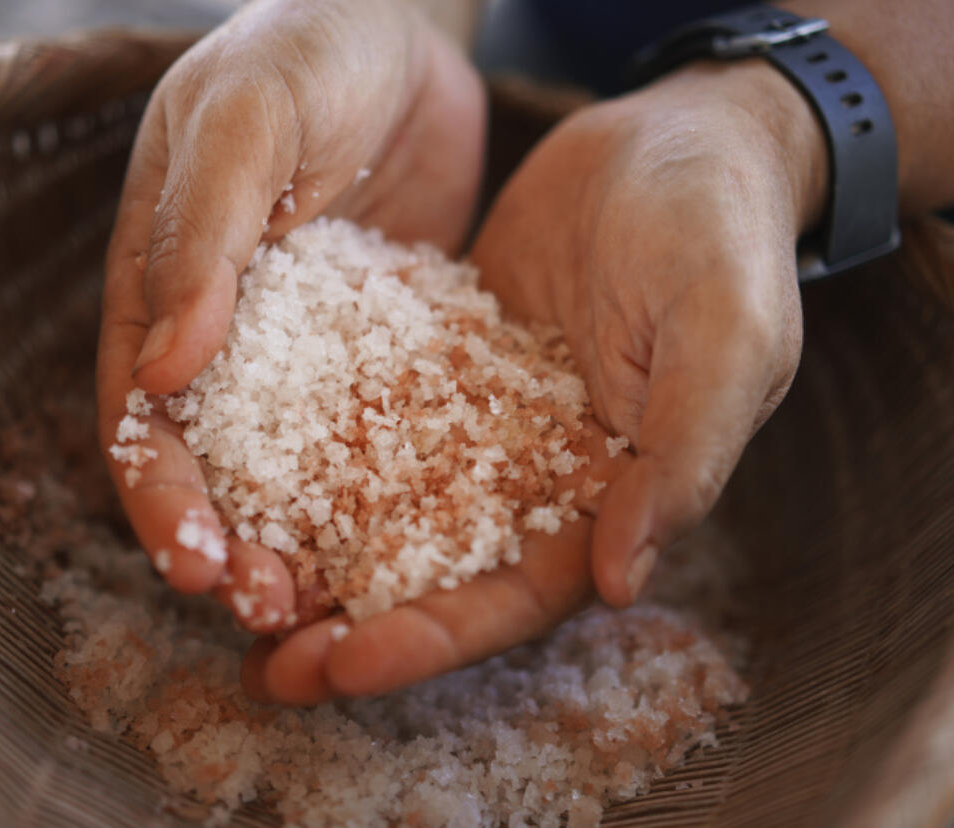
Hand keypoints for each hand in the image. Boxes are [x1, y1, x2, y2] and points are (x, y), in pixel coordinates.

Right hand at [96, 0, 484, 604]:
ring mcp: (304, 351)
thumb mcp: (245, 121)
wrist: (401, 27)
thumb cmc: (305, 50)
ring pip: (294, 467)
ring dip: (305, 540)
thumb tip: (159, 373)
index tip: (193, 559)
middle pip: (214, 464)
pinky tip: (421, 540)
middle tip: (271, 610)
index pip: (140, 411)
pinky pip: (377, 430)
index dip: (159, 492)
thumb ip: (200, 235)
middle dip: (232, 543)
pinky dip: (386, 490)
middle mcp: (224, 335)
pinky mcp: (380, 350)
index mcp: (159, 287)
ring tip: (336, 606)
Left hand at [242, 60, 826, 703]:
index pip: (516, 598)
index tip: (348, 663)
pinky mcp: (433, 364)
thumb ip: (680, 457)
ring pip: (384, 509)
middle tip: (265, 664)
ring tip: (229, 591)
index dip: (435, 639)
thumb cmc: (719, 236)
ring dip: (315, 560)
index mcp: (608, 499)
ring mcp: (477, 423)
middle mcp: (533, 479)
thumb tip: (622, 581)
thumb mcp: (724, 339)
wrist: (674, 139)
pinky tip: (238, 476)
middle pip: (435, 576)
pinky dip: (306, 455)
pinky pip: (361, 417)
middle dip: (352, 627)